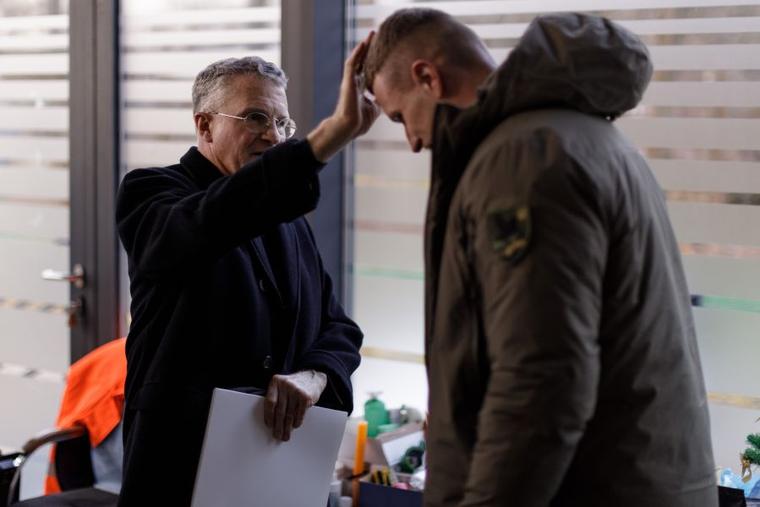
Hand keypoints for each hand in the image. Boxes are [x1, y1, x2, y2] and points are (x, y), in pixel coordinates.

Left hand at [264, 370, 326, 440]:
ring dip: (287, 427)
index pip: (270, 402)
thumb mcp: (282, 386)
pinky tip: (295, 426)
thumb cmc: (295, 384)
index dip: (269, 416)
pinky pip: (299, 413)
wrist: (313, 377)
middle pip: (280, 410)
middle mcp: (285, 385)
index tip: (269, 425)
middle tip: (277, 435)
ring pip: (289, 414)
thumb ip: (276, 397)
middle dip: (278, 425)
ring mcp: (296, 390)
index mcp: (276, 382)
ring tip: (286, 435)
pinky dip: (297, 422)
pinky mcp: (306, 397)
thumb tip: (272, 420)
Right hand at [307, 32, 379, 161]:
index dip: (373, 60)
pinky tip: (363, 44)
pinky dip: (357, 53)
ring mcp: (350, 81)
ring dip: (363, 47)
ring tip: (371, 35)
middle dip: (369, 49)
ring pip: (356, 59)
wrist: (348, 127)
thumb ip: (380, 101)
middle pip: (362, 61)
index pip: (367, 70)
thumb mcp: (375, 109)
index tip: (382, 51)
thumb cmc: (359, 122)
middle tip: (377, 37)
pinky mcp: (347, 81)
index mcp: (360, 89)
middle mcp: (354, 82)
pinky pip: (352, 63)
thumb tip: (390, 97)